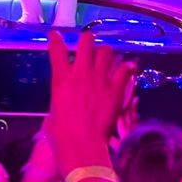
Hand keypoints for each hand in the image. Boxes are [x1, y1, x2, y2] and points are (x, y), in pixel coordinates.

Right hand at [47, 30, 135, 175]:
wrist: (81, 146)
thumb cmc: (60, 136)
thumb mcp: (52, 114)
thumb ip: (58, 102)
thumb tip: (61, 106)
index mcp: (61, 78)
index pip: (57, 50)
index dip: (55, 39)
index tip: (55, 35)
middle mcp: (81, 72)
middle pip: (86, 42)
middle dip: (87, 40)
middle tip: (88, 45)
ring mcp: (100, 79)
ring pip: (106, 52)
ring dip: (105, 53)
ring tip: (106, 59)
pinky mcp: (116, 89)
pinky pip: (125, 70)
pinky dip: (127, 68)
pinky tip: (129, 69)